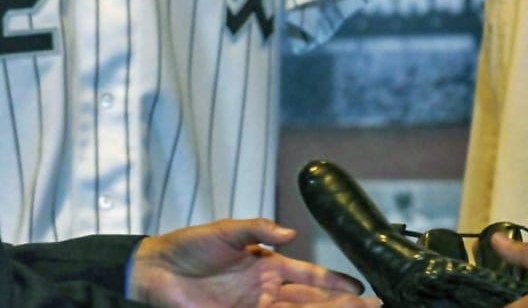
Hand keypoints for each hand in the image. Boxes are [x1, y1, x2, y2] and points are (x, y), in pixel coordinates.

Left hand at [128, 218, 376, 307]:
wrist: (155, 270)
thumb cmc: (188, 246)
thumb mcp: (227, 230)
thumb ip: (259, 228)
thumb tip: (292, 232)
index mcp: (267, 265)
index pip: (309, 275)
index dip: (334, 282)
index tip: (359, 289)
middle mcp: (266, 290)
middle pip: (311, 300)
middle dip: (341, 304)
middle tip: (372, 306)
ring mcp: (253, 307)